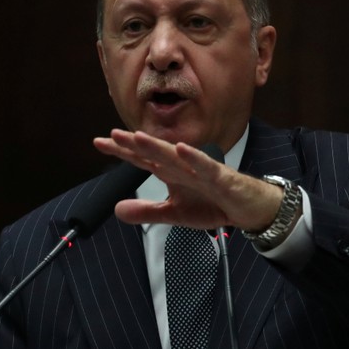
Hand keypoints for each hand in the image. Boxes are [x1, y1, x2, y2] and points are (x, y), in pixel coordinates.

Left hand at [93, 129, 283, 231]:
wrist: (248, 209)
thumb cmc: (213, 204)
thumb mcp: (174, 213)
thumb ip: (147, 212)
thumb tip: (118, 211)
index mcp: (171, 173)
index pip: (142, 159)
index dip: (122, 151)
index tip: (100, 142)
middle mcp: (183, 167)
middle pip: (155, 153)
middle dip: (134, 144)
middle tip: (113, 135)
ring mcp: (201, 170)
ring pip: (176, 156)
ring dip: (158, 146)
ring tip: (138, 137)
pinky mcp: (220, 177)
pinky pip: (206, 166)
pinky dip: (194, 158)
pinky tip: (182, 149)